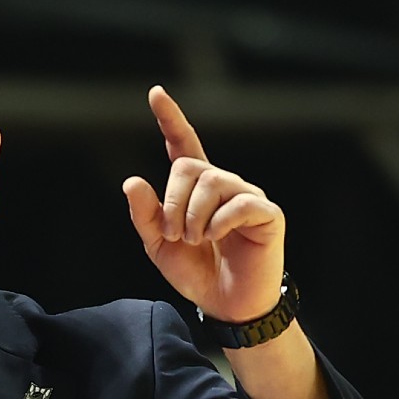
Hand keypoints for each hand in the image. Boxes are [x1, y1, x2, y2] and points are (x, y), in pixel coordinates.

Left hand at [123, 85, 284, 322]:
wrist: (226, 305)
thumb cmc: (197, 272)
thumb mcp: (160, 246)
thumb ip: (146, 216)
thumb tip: (132, 181)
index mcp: (196, 189)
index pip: (183, 144)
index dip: (170, 119)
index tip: (155, 93)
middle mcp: (223, 184)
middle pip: (188, 167)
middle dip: (172, 203)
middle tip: (175, 235)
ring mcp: (247, 196)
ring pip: (212, 182)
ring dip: (193, 216)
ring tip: (195, 240)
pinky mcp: (267, 213)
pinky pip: (239, 203)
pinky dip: (219, 222)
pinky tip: (215, 237)